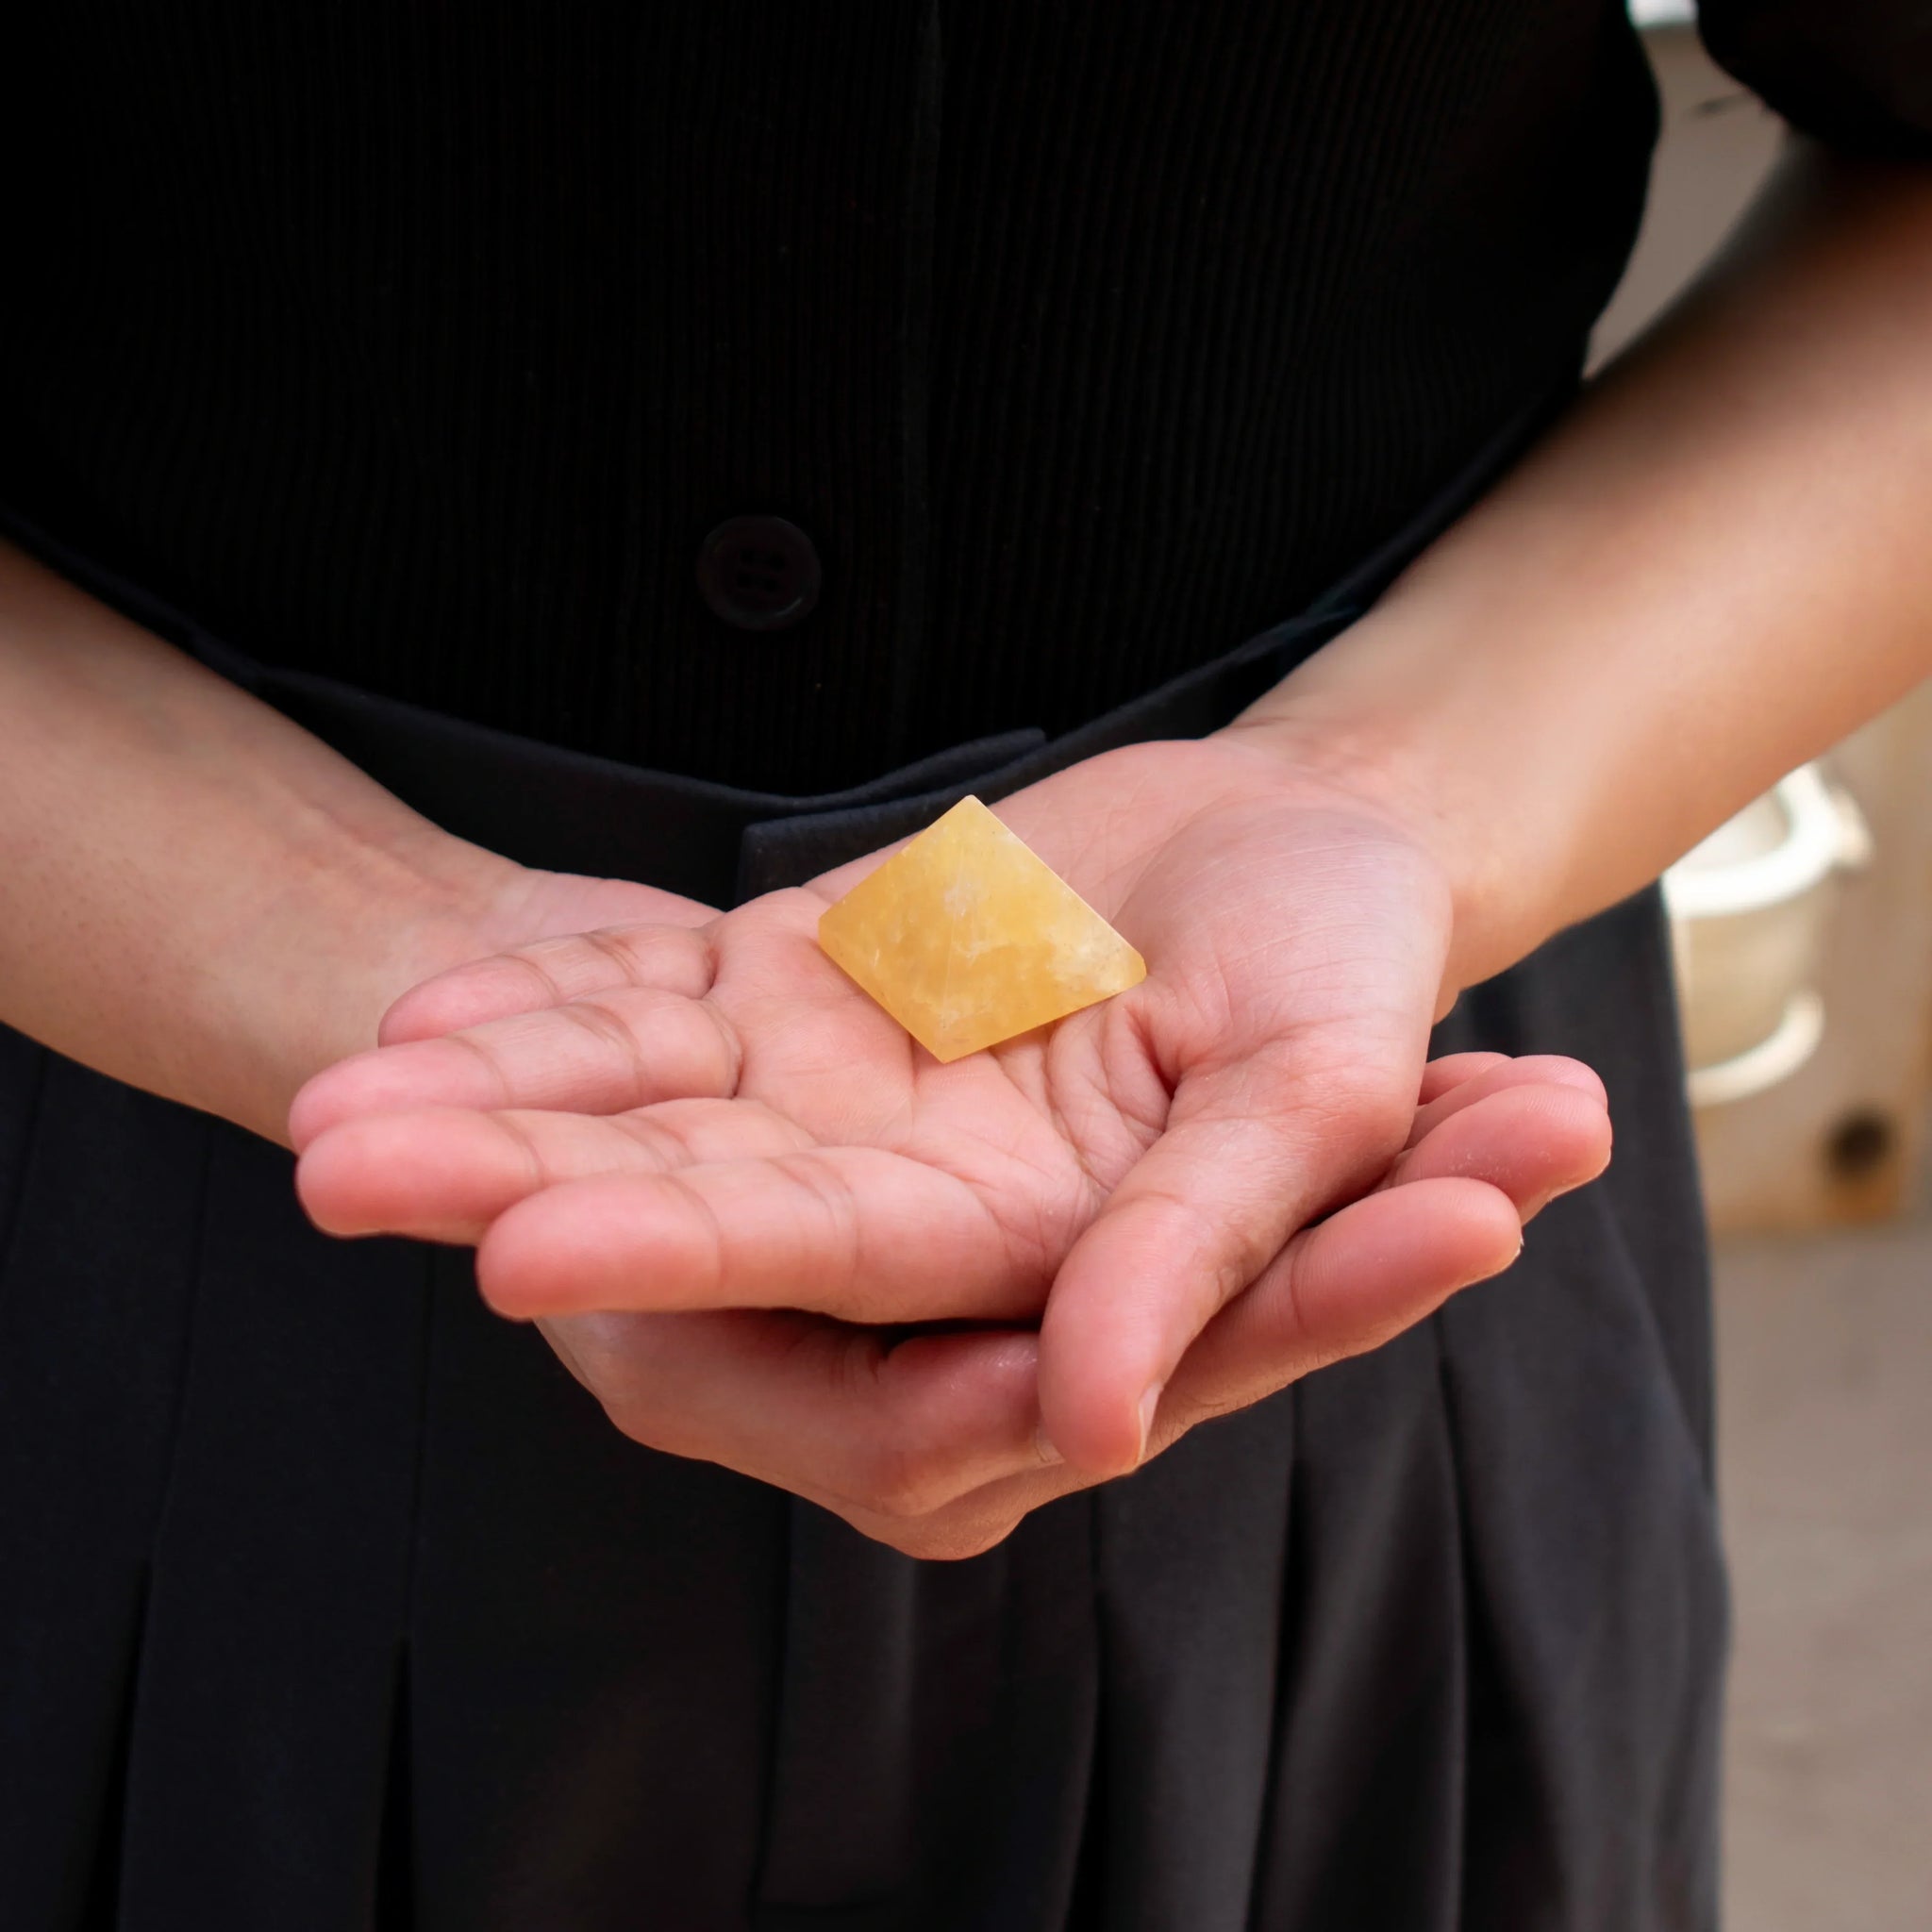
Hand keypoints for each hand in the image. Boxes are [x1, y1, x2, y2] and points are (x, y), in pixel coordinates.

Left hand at [292, 737, 1609, 1551]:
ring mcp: (851, 1089)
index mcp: (1035, 1242)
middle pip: (698, 1196)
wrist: (1308, 835)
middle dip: (517, 1182)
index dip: (691, 1250)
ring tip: (323, 1106)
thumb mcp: (1324, 1083)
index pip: (842, 1263)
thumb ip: (1210, 1243)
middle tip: (341, 1165)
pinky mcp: (811, 991)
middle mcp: (918, 1191)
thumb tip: (1094, 1420)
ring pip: (648, 1096)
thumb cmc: (1350, 954)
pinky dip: (552, 994)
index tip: (528, 1253)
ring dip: (489, 1093)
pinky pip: (661, 998)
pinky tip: (421, 1005)